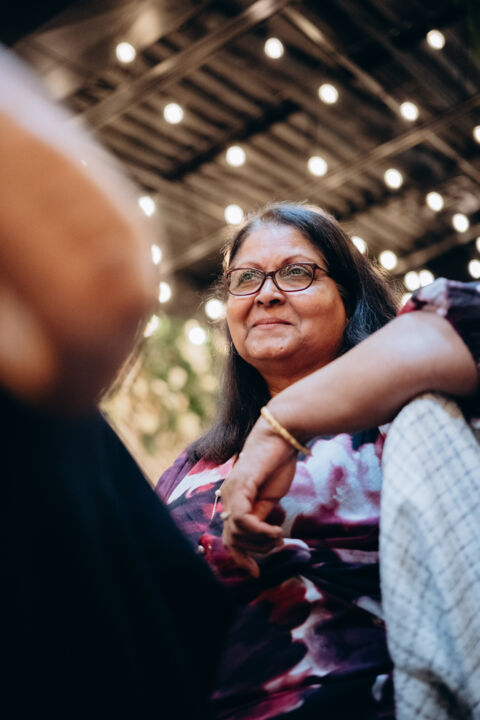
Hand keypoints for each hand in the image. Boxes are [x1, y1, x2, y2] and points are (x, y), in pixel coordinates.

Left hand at [221, 417, 296, 575]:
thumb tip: (261, 537)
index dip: (241, 558)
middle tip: (277, 544)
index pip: (229, 538)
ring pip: (236, 533)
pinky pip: (243, 519)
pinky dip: (259, 531)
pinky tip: (276, 532)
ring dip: (260, 542)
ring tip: (278, 537)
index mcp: (234, 500)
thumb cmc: (278, 463)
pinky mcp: (241, 487)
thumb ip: (262, 516)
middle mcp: (228, 497)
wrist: (282, 436)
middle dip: (255, 551)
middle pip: (232, 540)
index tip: (256, 573)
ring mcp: (232, 492)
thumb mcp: (270, 498)